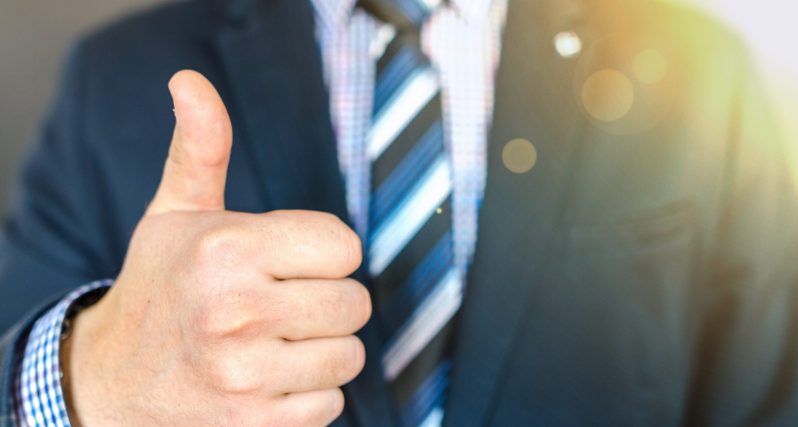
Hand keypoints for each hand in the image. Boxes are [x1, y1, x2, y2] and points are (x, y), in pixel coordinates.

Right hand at [62, 70, 370, 426]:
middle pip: (355, 302)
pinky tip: (267, 380)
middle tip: (280, 303)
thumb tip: (190, 82)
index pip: (345, 246)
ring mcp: (246, 374)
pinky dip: (307, 394)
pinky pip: (330, 404)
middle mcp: (236, 311)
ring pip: (349, 354)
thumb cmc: (160, 288)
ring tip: (272, 342)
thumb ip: (200, 149)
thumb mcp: (175, 214)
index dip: (323, 253)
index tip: (290, 260)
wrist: (113, 382)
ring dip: (320, 349)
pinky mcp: (255, 424)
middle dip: (325, 301)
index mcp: (226, 249)